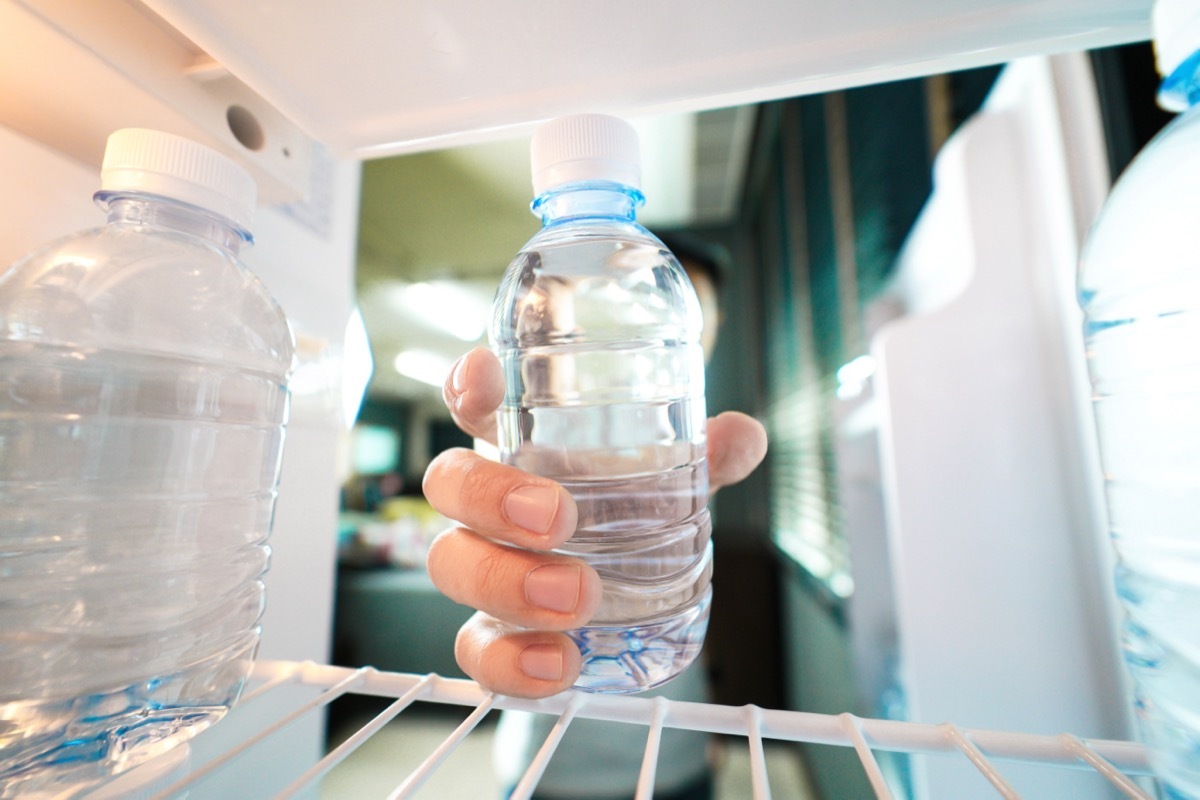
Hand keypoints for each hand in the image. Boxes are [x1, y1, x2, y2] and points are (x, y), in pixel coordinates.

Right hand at [422, 347, 767, 697]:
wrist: (622, 581)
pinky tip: (557, 665)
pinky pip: (474, 650)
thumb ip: (708, 454)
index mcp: (521, 442)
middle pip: (449, 483)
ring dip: (506, 583)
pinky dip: (509, 660)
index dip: (466, 385)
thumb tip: (741, 438)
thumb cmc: (630, 504)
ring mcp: (482, 565)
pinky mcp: (492, 632)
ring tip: (575, 599)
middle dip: (491, 499)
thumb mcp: (673, 473)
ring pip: (451, 564)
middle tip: (557, 519)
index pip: (473, 400)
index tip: (485, 379)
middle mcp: (487, 500)